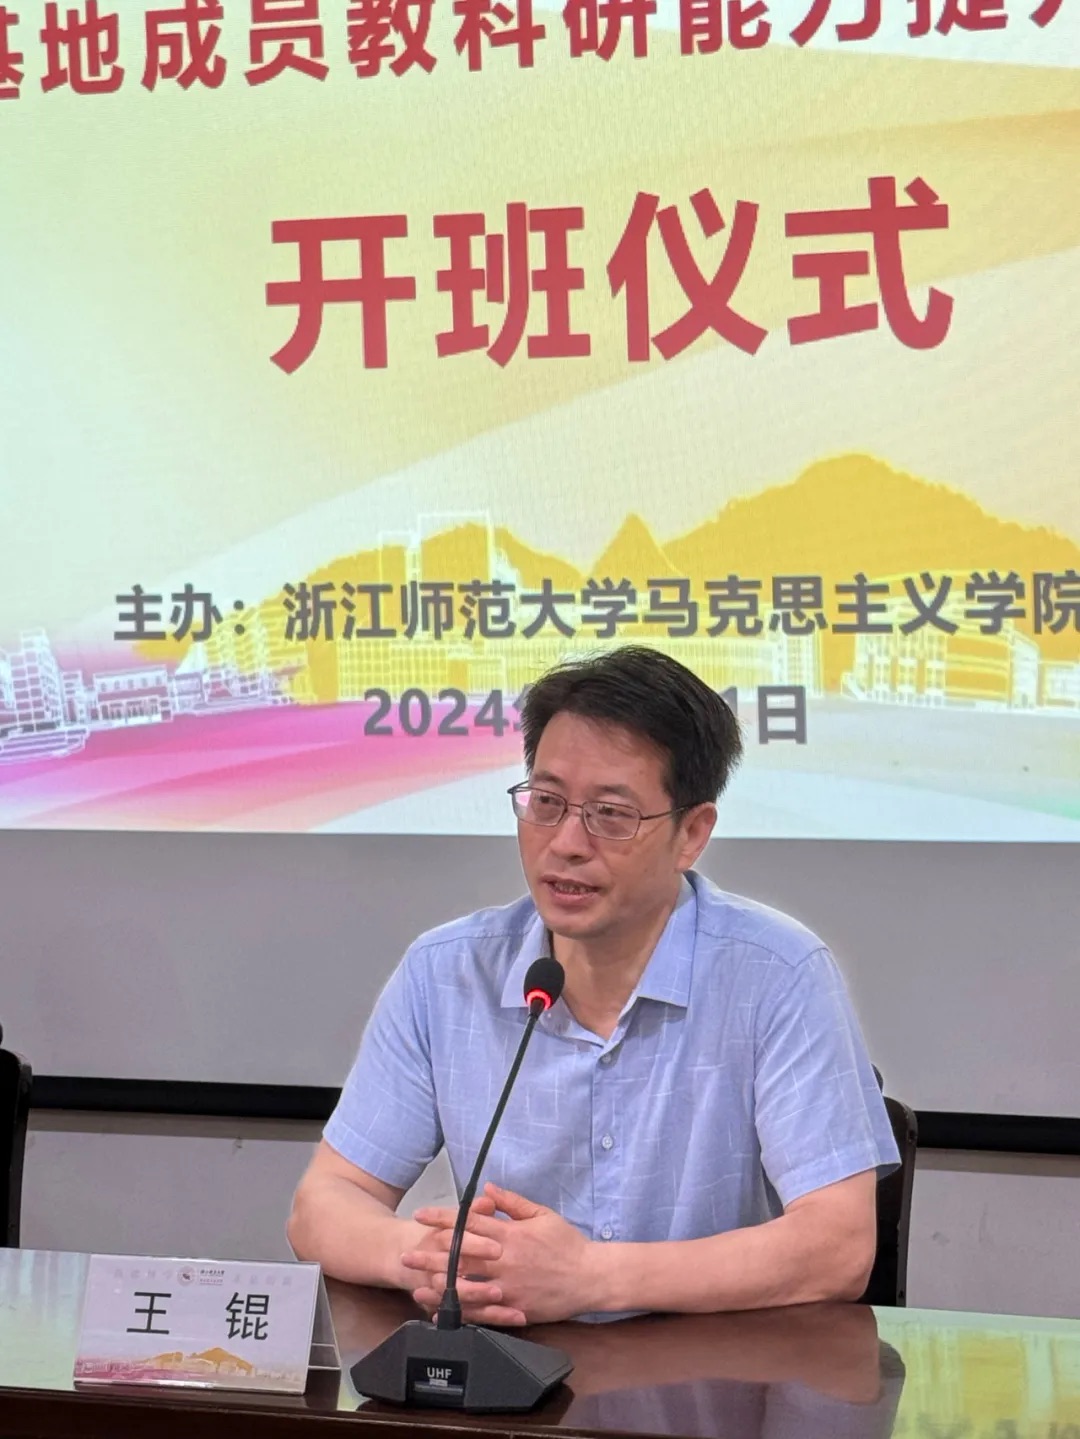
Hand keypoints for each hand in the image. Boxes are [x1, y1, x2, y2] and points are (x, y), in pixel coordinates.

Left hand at [405, 1183, 598, 1324]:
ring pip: (466, 1287)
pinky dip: (460, 1313)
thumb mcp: (542, 1215)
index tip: (421, 1216)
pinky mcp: (513, 1309)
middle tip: (408, 1255)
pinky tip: (443, 1314)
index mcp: (510, 1235)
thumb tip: (487, 1190)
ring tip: (417, 1286)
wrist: (590, 1277)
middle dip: (431, 1255)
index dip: (442, 1219)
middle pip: (461, 1257)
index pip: (469, 1224)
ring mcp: (508, 1287)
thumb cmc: (567, 1244)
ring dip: (440, 1286)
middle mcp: (505, 1261)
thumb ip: (512, 1203)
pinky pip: (481, 1313)